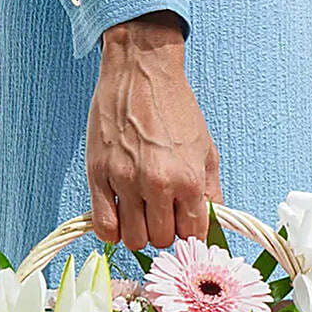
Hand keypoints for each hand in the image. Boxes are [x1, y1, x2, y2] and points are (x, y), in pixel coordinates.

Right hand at [86, 11, 222, 250]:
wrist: (141, 72)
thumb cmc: (175, 108)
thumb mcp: (205, 149)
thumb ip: (210, 191)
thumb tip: (212, 224)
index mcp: (188, 179)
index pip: (192, 233)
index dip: (189, 232)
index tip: (183, 224)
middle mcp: (158, 184)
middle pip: (162, 240)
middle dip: (164, 232)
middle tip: (161, 214)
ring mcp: (125, 182)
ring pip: (134, 239)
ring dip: (139, 233)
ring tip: (141, 215)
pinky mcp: (99, 176)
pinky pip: (104, 226)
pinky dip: (113, 232)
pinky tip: (119, 219)